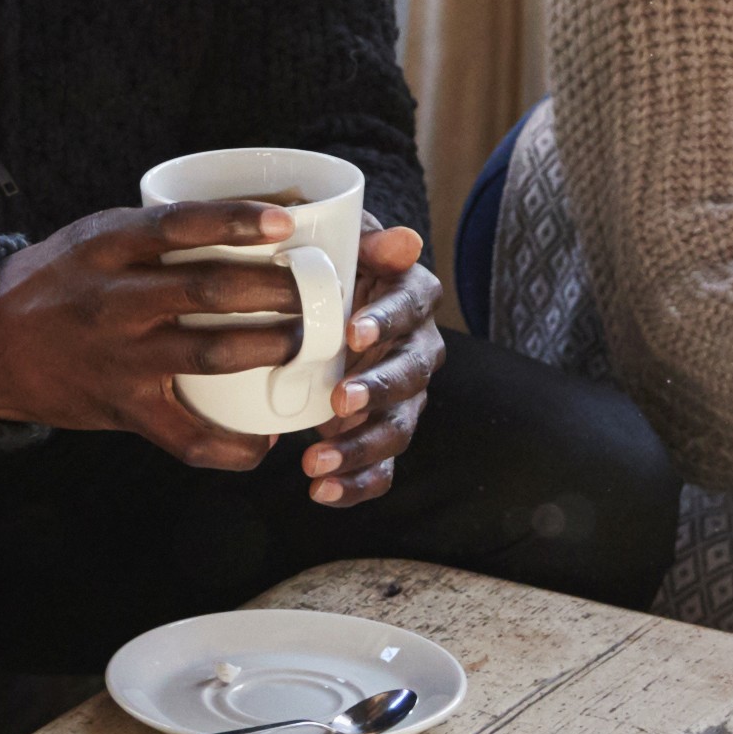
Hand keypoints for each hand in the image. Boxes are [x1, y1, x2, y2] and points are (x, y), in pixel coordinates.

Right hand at [0, 202, 318, 468]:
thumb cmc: (58, 281)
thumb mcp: (95, 237)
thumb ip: (158, 231)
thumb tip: (255, 217)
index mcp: (108, 246)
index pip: (179, 223)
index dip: (235, 220)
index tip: (286, 219)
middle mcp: (115, 299)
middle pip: (208, 289)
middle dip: (276, 290)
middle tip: (320, 288)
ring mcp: (121, 357)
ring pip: (212, 353)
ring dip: (271, 347)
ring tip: (309, 342)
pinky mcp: (122, 407)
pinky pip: (186, 437)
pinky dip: (231, 445)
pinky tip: (264, 441)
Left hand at [303, 226, 445, 505]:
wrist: (321, 300)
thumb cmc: (334, 265)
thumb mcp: (345, 242)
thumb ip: (370, 241)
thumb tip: (407, 241)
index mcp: (412, 298)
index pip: (410, 308)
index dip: (386, 321)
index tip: (353, 333)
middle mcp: (418, 349)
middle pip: (410, 375)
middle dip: (376, 391)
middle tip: (337, 401)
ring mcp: (404, 396)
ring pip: (398, 428)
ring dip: (359, 448)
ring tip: (314, 462)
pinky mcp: (384, 430)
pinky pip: (382, 467)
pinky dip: (357, 484)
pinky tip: (322, 493)